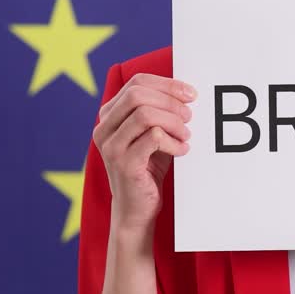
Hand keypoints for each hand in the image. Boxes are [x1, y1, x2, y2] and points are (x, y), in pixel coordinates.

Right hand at [92, 73, 195, 233]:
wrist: (136, 210)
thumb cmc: (148, 168)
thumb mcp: (152, 134)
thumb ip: (160, 112)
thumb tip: (186, 92)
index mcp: (109, 116)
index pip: (136, 83)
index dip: (167, 84)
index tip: (190, 94)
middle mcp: (104, 128)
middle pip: (138, 94)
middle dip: (170, 101)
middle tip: (189, 116)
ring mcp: (111, 146)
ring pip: (145, 114)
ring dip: (174, 122)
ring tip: (186, 135)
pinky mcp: (124, 163)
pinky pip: (153, 138)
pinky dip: (173, 142)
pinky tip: (181, 151)